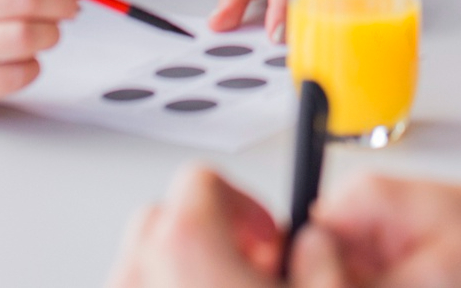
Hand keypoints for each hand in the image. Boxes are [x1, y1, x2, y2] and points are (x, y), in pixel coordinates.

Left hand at [107, 166, 347, 287]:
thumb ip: (322, 257)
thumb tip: (313, 247)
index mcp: (185, 252)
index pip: (198, 183)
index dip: (241, 203)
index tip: (265, 235)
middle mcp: (141, 278)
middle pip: (162, 218)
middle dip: (209, 234)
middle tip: (251, 266)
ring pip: (138, 263)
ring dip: (181, 269)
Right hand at [317, 172, 460, 287]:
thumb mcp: (437, 276)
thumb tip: (315, 287)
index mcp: (364, 200)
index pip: (300, 250)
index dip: (314, 282)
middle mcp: (363, 218)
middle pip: (320, 275)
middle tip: (410, 287)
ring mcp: (379, 247)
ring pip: (348, 284)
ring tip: (437, 287)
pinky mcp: (397, 269)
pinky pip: (373, 287)